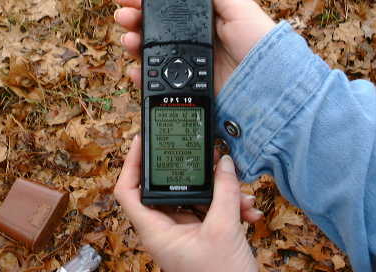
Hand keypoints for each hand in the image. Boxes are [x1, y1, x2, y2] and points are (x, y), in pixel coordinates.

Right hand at [112, 0, 275, 93]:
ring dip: (135, 45)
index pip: (167, 6)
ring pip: (152, 53)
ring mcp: (188, 65)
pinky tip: (134, 70)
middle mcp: (193, 41)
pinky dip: (142, 76)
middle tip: (120, 18)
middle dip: (134, 21)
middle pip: (155, 28)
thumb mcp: (241, 11)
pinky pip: (158, 81)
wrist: (270, 87)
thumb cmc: (261, 45)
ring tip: (127, 41)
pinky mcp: (187, 88)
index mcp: (203, 21)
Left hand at [114, 135, 259, 271]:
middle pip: (167, 189)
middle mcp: (165, 230)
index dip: (131, 164)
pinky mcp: (201, 234)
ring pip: (194, 198)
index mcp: (155, 231)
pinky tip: (247, 209)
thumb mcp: (224, 229)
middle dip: (193, 174)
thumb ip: (224, 192)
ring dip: (219, 192)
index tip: (142, 141)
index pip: (128, 192)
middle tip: (205, 156)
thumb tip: (224, 163)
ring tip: (240, 193)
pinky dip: (228, 206)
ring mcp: (183, 232)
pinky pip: (210, 210)